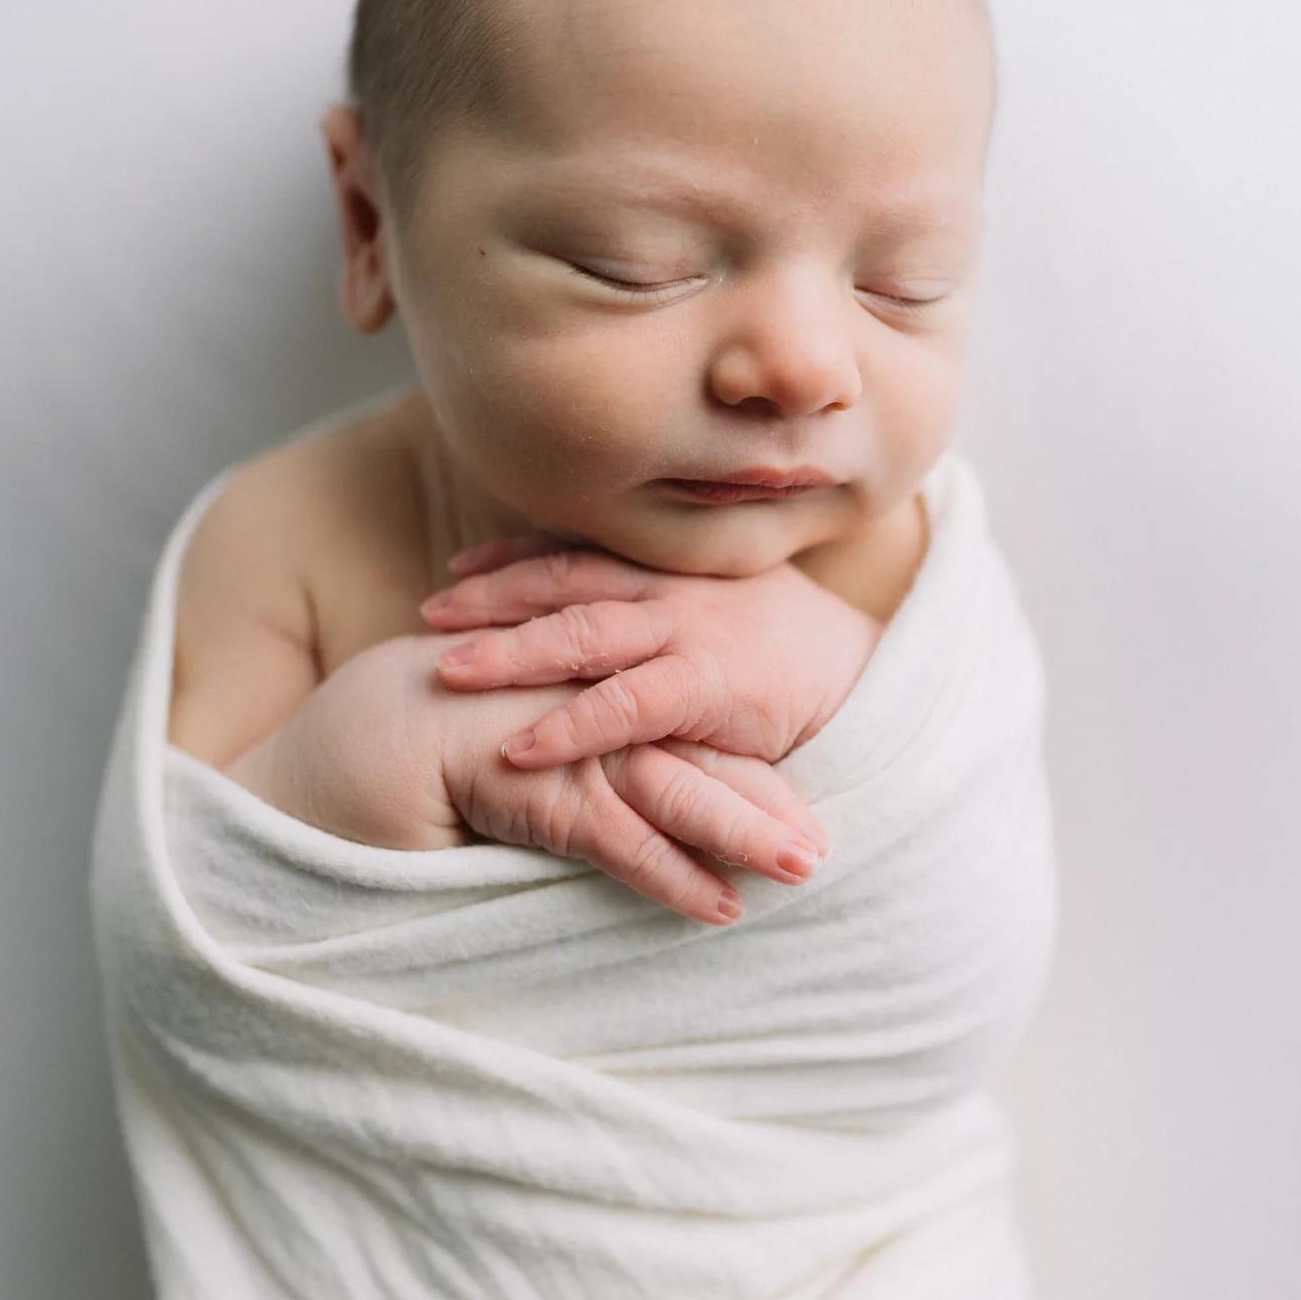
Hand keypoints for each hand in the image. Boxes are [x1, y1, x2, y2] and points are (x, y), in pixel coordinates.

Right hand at [224, 626, 828, 924]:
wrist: (333, 740)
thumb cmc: (412, 744)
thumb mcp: (508, 748)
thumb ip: (568, 760)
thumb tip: (622, 788)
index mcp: (579, 684)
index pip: (680, 722)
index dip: (746, 763)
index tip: (808, 802)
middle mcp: (577, 699)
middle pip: (690, 747)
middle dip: (765, 795)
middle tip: (830, 843)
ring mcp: (552, 735)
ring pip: (665, 784)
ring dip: (740, 831)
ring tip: (806, 872)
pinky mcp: (520, 778)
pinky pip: (608, 831)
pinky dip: (668, 873)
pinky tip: (720, 910)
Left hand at [421, 535, 880, 773]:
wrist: (871, 679)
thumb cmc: (794, 650)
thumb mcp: (729, 606)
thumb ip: (668, 601)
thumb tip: (611, 609)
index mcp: (673, 565)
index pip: (577, 551)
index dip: (512, 559)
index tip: (457, 570)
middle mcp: (672, 587)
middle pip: (561, 583)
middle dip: (489, 597)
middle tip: (429, 612)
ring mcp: (689, 631)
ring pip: (579, 635)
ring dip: (508, 652)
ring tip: (445, 673)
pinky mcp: (709, 685)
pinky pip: (622, 706)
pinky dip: (567, 726)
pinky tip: (518, 747)